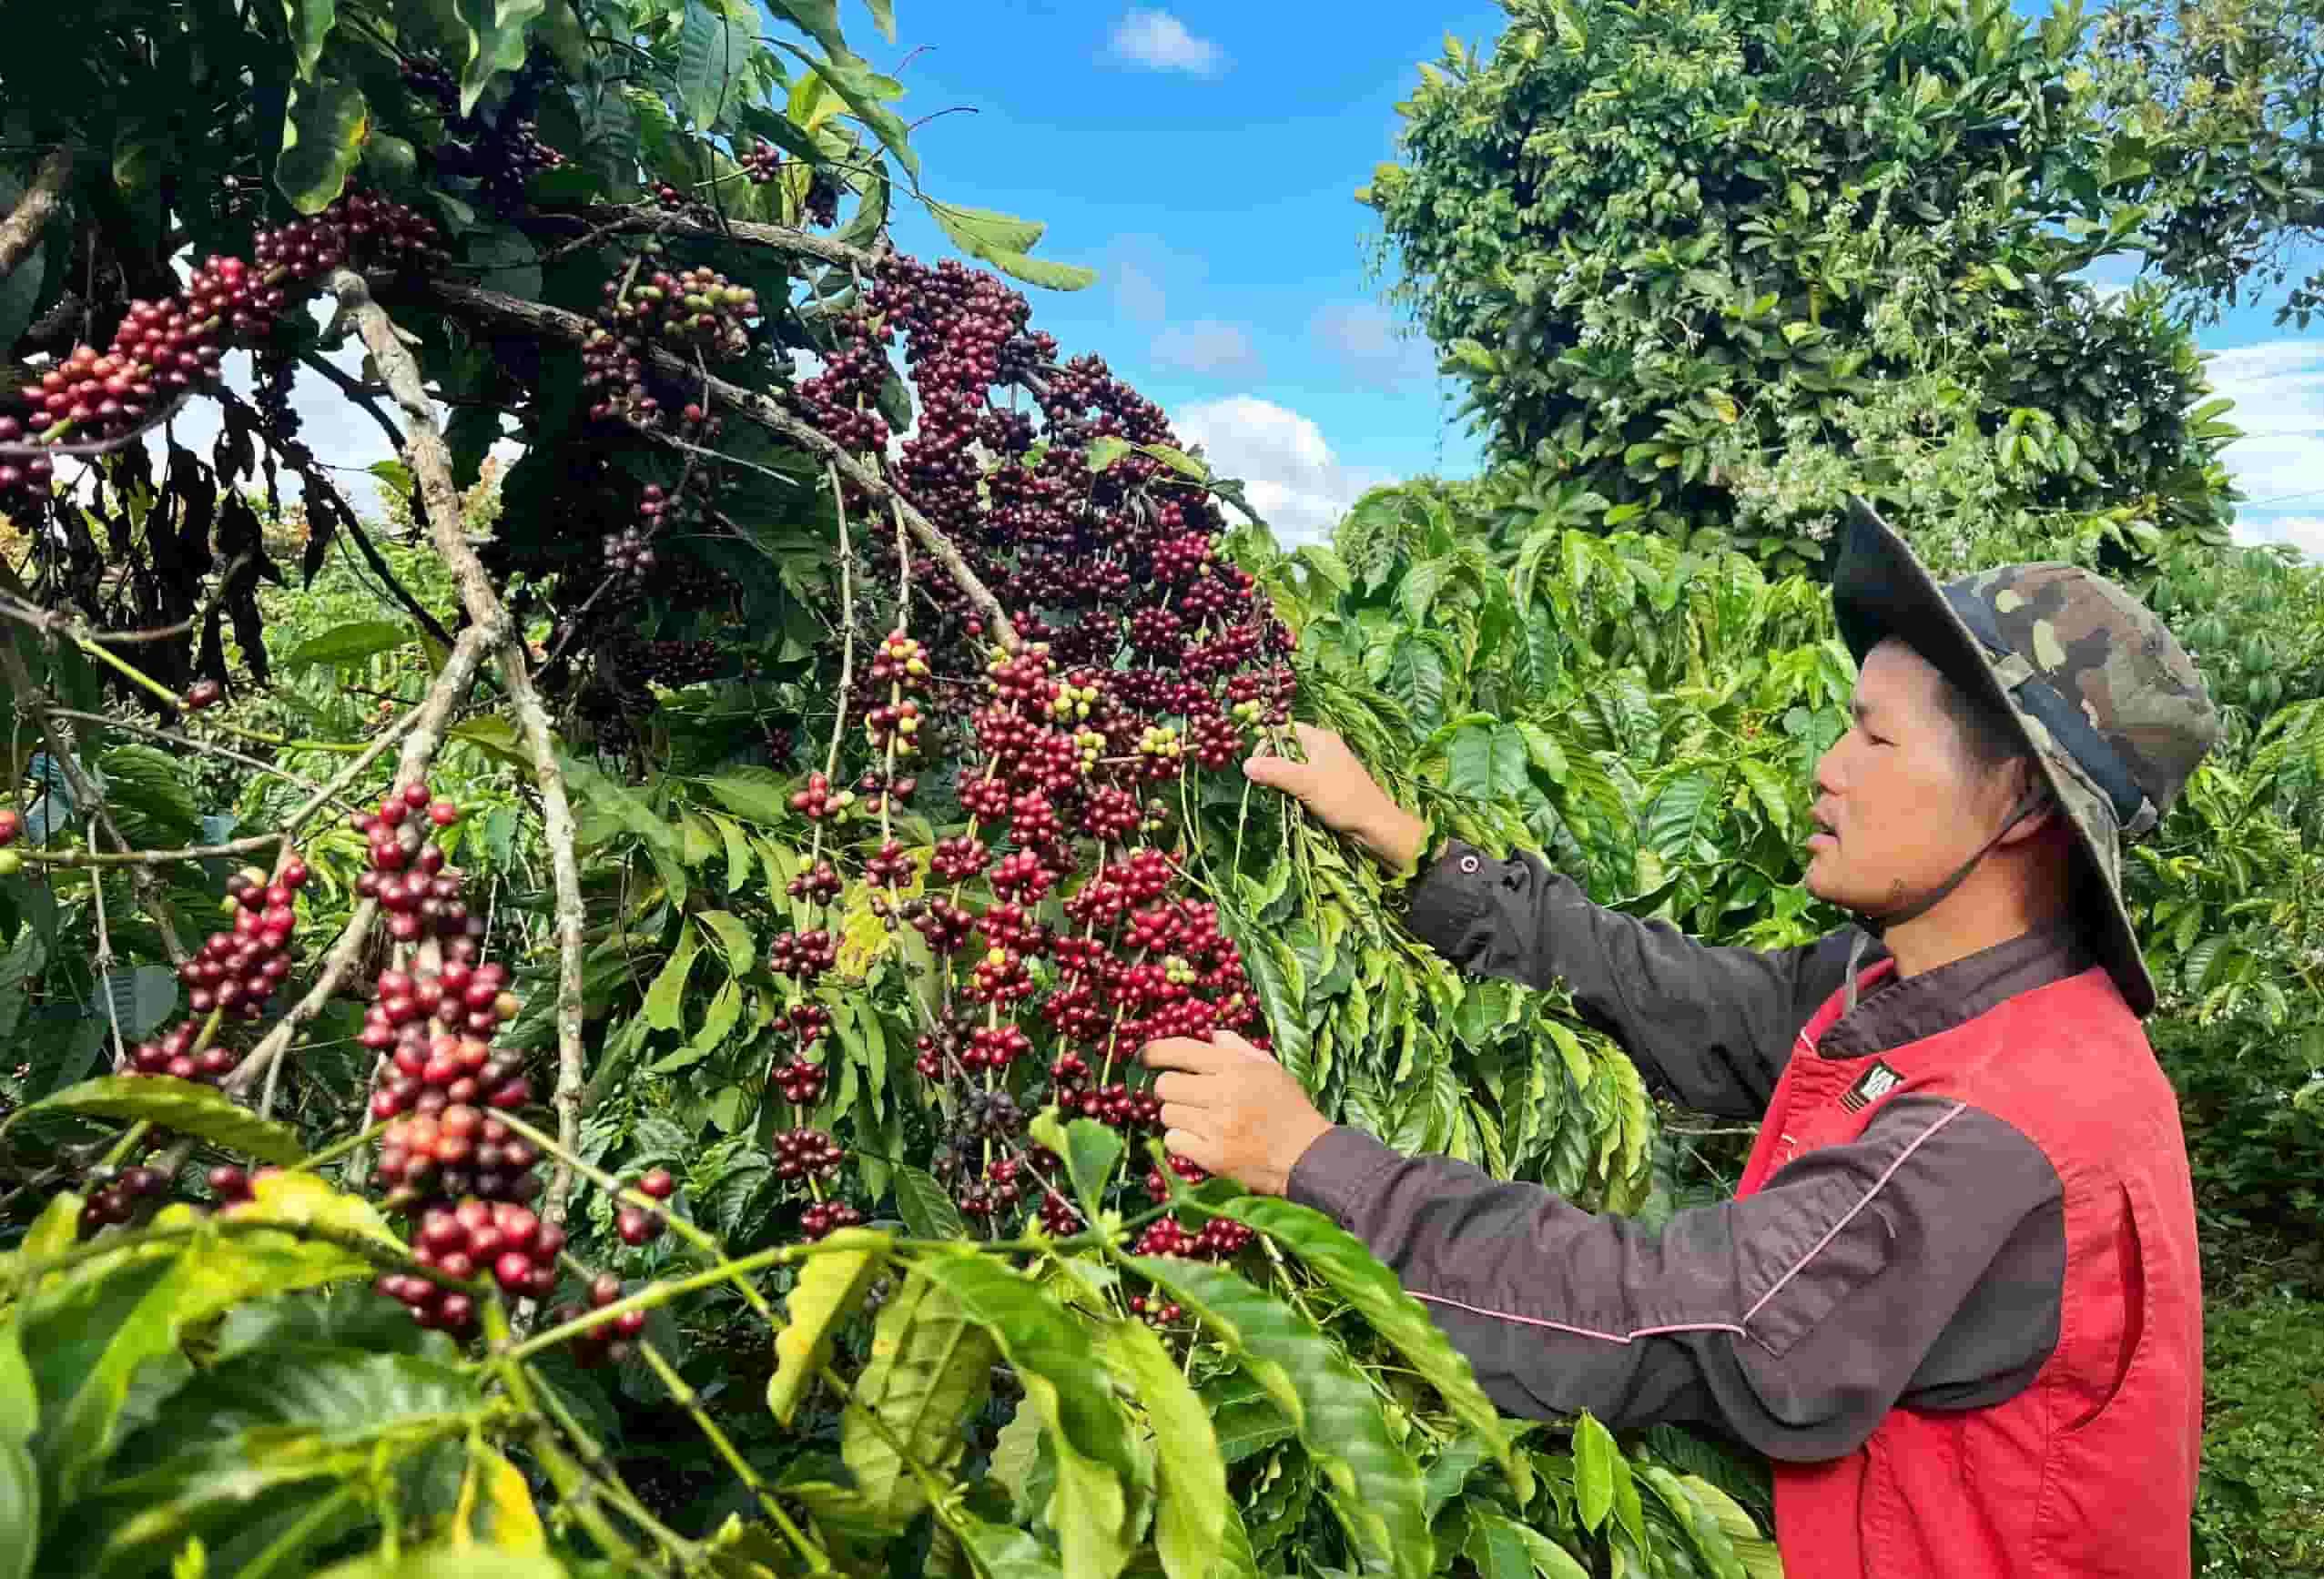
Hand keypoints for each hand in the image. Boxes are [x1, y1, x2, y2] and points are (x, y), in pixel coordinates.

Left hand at [1141, 1029, 1333, 1196]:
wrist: (1306, 1156)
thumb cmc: (1289, 1108)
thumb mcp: (1270, 1069)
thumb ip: (1239, 1050)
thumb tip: (1212, 1037)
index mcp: (1235, 1068)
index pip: (1182, 1051)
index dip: (1155, 1052)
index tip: (1145, 1056)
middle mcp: (1222, 1093)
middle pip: (1165, 1085)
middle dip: (1171, 1089)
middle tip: (1186, 1096)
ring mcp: (1215, 1127)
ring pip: (1167, 1114)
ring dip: (1178, 1116)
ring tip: (1199, 1120)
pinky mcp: (1211, 1157)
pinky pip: (1173, 1141)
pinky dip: (1181, 1141)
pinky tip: (1200, 1140)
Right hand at [1242, 724, 1427, 870]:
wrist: (1374, 824)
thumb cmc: (1342, 798)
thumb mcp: (1305, 783)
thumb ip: (1275, 771)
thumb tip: (1245, 764)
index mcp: (1320, 738)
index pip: (1283, 730)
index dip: (1266, 744)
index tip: (1254, 766)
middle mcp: (1323, 747)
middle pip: (1286, 748)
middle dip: (1272, 765)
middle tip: (1264, 784)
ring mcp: (1327, 766)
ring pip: (1293, 766)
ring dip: (1282, 780)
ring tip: (1277, 795)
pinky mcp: (1328, 783)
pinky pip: (1303, 780)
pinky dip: (1293, 789)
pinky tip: (1291, 802)